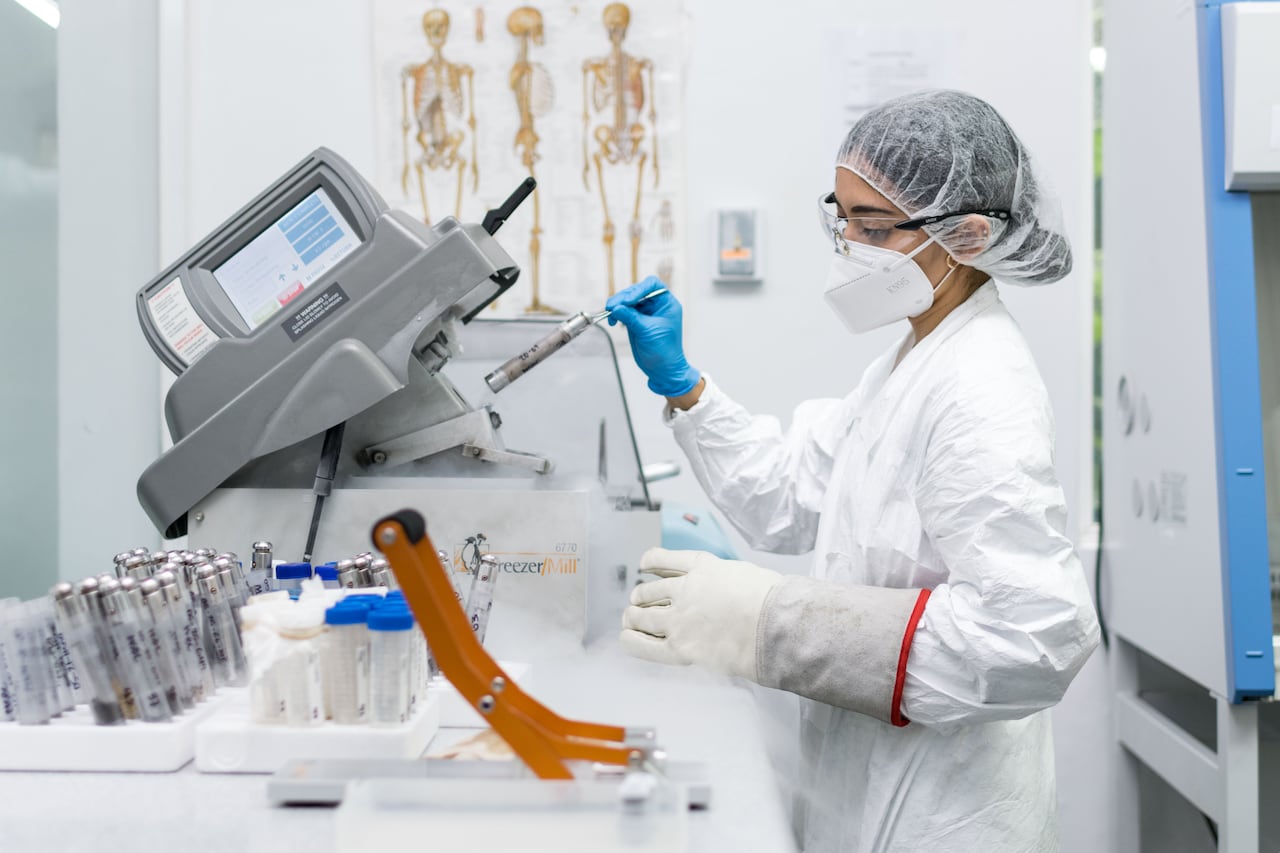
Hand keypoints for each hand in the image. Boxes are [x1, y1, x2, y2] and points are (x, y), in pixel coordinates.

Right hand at [606, 276, 700, 397]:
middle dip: (623, 298)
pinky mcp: (635, 320)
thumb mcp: (648, 331)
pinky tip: (612, 320)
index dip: (638, 289)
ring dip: (617, 305)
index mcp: (666, 303)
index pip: (652, 285)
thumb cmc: (664, 350)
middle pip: (636, 291)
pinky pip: (623, 311)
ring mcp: (644, 312)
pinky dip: (616, 314)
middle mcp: (656, 305)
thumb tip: (616, 307)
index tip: (627, 301)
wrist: (662, 369)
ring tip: (610, 314)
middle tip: (611, 307)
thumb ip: (631, 317)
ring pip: (627, 301)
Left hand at [620, 548, 781, 680]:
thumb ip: (727, 579)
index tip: (644, 565)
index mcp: (703, 566)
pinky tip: (626, 637)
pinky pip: (643, 644)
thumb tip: (727, 591)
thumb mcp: (746, 573)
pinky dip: (631, 640)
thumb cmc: (772, 601)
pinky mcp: (679, 647)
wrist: (774, 625)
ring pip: (641, 616)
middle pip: (649, 591)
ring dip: (633, 617)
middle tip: (639, 603)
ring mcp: (679, 619)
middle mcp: (685, 589)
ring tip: (631, 620)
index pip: (664, 560)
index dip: (650, 562)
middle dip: (641, 597)